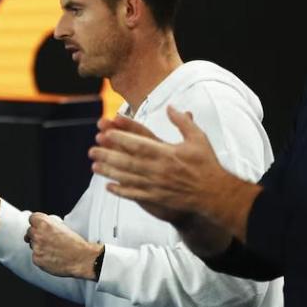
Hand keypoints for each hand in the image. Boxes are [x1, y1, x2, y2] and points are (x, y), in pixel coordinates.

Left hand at [26, 213, 102, 278]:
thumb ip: (49, 224)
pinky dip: (42, 257)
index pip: (32, 218)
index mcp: (44, 223)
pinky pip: (35, 256)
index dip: (37, 223)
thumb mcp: (63, 226)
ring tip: (53, 249)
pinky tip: (53, 257)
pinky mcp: (36, 259)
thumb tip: (41, 226)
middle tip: (47, 239)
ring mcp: (36, 248)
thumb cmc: (76, 243)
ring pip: (32, 245)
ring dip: (39, 246)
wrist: (82, 258)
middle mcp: (37, 234)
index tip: (39, 226)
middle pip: (30, 232)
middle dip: (37, 235)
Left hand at [89, 107, 258, 241]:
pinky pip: (134, 195)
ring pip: (127, 178)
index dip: (120, 138)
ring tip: (94, 167)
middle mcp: (158, 169)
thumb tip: (171, 107)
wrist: (214, 194)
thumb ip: (183, 122)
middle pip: (127, 161)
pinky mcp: (157, 198)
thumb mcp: (198, 138)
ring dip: (109, 172)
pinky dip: (120, 191)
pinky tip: (109, 187)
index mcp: (167, 153)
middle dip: (108, 155)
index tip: (105, 133)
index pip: (138, 144)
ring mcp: (156, 185)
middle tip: (91, 150)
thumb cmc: (207, 164)